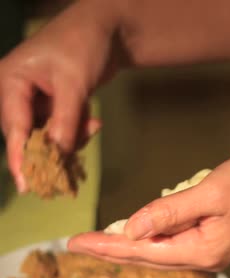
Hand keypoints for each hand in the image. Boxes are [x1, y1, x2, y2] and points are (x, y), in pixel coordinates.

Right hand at [0, 1, 121, 191]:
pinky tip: (93, 122)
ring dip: (70, 136)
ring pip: (47, 134)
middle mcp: (16, 91)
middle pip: (29, 134)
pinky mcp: (53, 102)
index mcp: (9, 80)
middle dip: (54, 145)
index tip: (26, 185)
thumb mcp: (74, 83)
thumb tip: (58, 154)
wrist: (110, 31)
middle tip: (75, 157)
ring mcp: (35, 97)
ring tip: (92, 125)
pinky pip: (60, 127)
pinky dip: (76, 130)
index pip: (13, 126)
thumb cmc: (84, 45)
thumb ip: (65, 120)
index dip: (21, 157)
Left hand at [68, 143, 229, 270]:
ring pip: (160, 252)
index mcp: (203, 249)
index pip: (144, 251)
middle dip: (113, 248)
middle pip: (148, 257)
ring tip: (100, 239)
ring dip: (130, 245)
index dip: (108, 246)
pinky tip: (137, 230)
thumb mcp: (210, 190)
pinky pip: (174, 242)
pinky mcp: (215, 238)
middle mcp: (205, 257)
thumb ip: (169, 211)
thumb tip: (133, 230)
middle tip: (79, 243)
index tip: (76, 243)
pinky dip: (152, 237)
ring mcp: (211, 250)